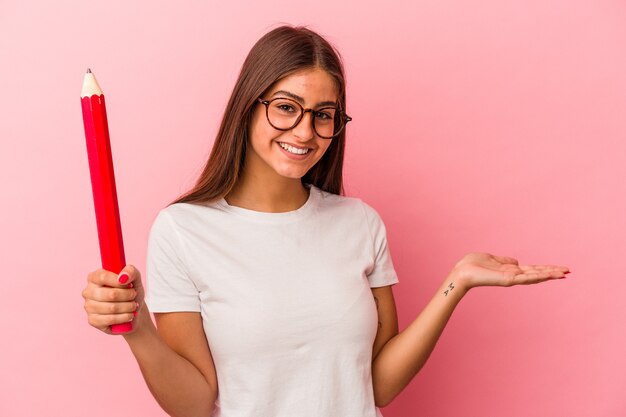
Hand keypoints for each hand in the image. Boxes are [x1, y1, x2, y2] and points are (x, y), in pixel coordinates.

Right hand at [82, 265, 144, 334]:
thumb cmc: (131, 291)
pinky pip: (110, 319)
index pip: (103, 277)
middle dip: (128, 295)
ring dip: (128, 307)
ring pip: (112, 308)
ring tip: (133, 305)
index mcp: (94, 277)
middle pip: (110, 294)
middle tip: (134, 295)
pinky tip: (129, 315)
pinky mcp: (92, 320)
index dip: (119, 282)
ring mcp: (88, 307)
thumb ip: (130, 271)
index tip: (130, 284)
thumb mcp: (135, 278)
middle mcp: (88, 291)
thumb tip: (122, 276)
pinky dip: (124, 317)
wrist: (133, 310)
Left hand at [452, 252, 569, 290]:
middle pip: (537, 273)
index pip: (532, 269)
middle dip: (552, 272)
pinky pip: (525, 278)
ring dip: (549, 275)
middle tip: (568, 271)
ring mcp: (512, 278)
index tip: (559, 268)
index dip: (546, 268)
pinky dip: (537, 276)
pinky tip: (548, 275)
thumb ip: (506, 261)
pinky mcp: (507, 280)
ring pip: (534, 276)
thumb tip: (516, 262)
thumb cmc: (473, 265)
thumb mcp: (493, 259)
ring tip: (563, 273)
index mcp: (511, 270)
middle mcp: (514, 275)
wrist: (462, 272)